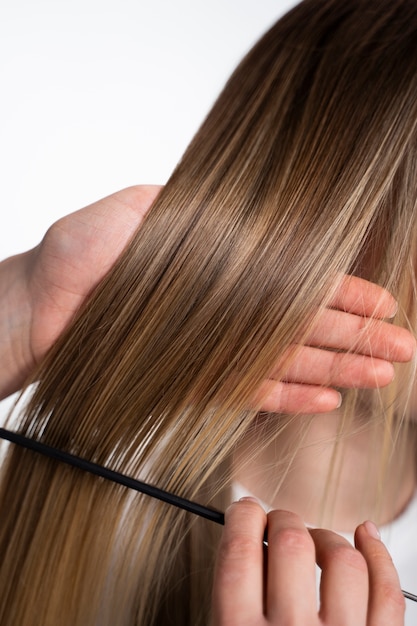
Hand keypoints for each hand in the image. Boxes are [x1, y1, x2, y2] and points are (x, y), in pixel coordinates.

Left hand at [1, 188, 413, 402]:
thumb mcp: (143, 207)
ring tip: (382, 376)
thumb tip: (254, 217)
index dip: (343, 291)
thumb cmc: (80, 252)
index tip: (384, 301)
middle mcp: (228, 309)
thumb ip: (201, 212)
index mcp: (227, 265)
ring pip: (290, 360)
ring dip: (338, 369)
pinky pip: (253, 391)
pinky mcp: (197, 378)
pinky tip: (328, 399)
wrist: (41, 304)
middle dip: (358, 337)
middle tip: (403, 348)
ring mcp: (216, 347)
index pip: (296, 279)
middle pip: (304, 325)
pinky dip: (291, 396)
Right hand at [212, 499, 404, 624]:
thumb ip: (231, 600)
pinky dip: (378, 554)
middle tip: (279, 523)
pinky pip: (387, 592)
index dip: (243, 516)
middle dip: (283, 520)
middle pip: (291, 543)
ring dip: (327, 538)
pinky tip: (364, 536)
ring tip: (316, 541)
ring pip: (344, 559)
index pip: (240, 550)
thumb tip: (242, 539)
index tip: (245, 509)